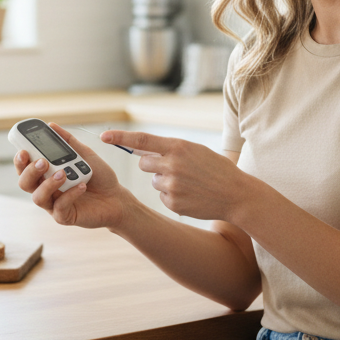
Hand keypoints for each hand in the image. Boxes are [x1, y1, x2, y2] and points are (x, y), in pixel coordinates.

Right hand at [13, 124, 129, 228]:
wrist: (117, 197)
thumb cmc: (99, 177)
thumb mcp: (84, 155)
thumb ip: (68, 142)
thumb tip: (52, 125)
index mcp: (46, 174)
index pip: (25, 168)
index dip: (20, 160)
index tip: (23, 150)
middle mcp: (46, 190)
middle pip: (25, 183)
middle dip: (30, 172)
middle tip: (43, 162)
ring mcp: (54, 204)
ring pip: (38, 197)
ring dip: (48, 184)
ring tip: (64, 173)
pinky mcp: (65, 216)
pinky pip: (59, 207)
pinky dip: (70, 194)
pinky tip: (82, 185)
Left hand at [99, 130, 247, 221]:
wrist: (236, 195)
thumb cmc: (216, 169)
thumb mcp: (196, 151)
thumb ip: (170, 148)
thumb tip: (142, 149)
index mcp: (178, 147)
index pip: (141, 139)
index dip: (120, 137)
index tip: (104, 136)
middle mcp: (172, 164)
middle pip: (143, 163)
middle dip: (152, 164)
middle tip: (172, 167)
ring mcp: (172, 185)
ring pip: (154, 181)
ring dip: (164, 181)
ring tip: (188, 182)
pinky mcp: (173, 203)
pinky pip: (162, 196)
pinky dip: (172, 195)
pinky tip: (190, 194)